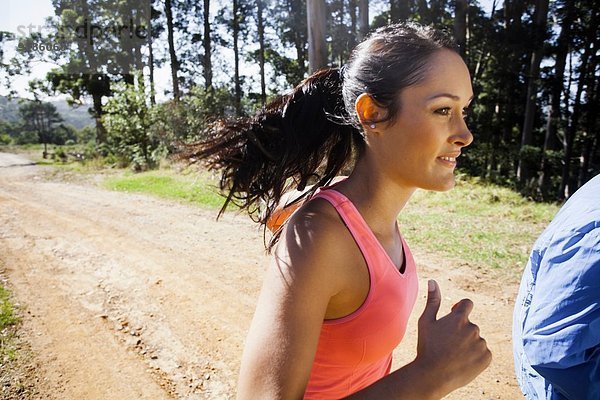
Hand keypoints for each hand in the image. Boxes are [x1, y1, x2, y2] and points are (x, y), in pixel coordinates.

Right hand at [415, 279, 491, 396]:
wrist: (433, 375)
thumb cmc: (427, 347)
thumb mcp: (425, 321)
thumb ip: (433, 300)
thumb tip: (433, 281)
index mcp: (459, 318)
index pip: (467, 304)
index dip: (460, 309)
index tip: (453, 317)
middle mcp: (473, 328)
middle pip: (470, 325)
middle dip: (461, 332)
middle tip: (447, 345)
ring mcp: (481, 344)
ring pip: (476, 340)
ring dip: (468, 345)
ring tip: (453, 356)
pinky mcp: (487, 358)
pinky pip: (483, 353)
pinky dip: (475, 356)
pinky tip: (462, 362)